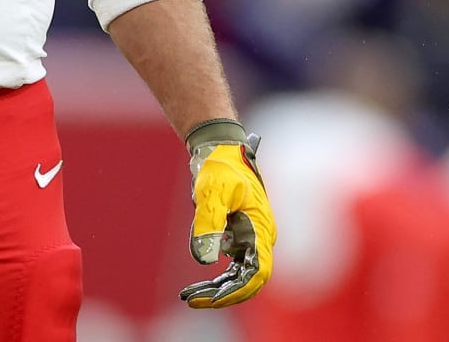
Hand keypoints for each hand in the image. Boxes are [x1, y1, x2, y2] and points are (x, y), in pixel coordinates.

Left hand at [178, 121, 274, 308]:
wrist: (219, 147)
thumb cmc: (220, 166)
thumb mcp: (211, 193)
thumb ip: (207, 224)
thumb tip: (204, 260)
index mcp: (261, 229)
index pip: (257, 272)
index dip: (238, 290)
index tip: (214, 299)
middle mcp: (259, 237)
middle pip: (247, 279)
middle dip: (223, 294)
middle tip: (192, 300)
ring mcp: (250, 237)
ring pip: (237, 275)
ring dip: (216, 288)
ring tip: (188, 296)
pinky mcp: (238, 235)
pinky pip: (230, 265)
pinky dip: (214, 276)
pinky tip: (196, 283)